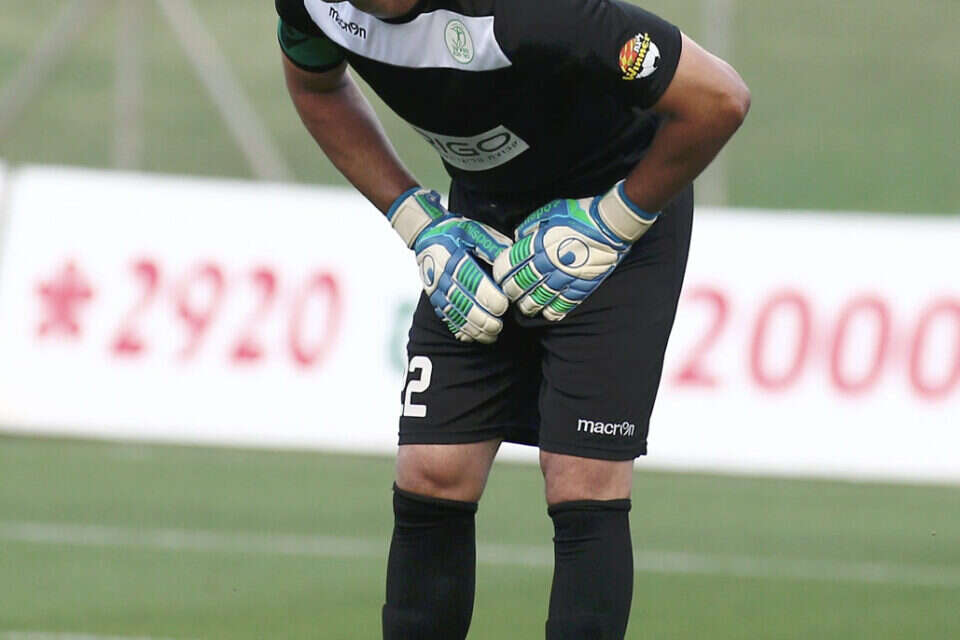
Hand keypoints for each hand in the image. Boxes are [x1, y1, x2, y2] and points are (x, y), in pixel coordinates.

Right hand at [387, 188, 511, 342]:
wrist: (426, 235)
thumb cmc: (457, 233)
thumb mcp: (475, 232)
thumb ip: (492, 247)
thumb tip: (510, 261)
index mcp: (453, 256)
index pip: (470, 279)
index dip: (486, 295)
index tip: (503, 306)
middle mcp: (441, 275)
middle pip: (461, 301)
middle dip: (481, 317)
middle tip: (498, 326)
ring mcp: (435, 289)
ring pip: (453, 313)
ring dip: (472, 328)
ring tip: (491, 335)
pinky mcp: (433, 298)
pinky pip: (445, 317)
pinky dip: (459, 329)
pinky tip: (472, 337)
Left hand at [492, 181, 657, 320]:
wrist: (611, 224)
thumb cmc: (580, 214)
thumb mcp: (551, 211)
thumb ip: (531, 225)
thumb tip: (517, 238)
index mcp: (539, 244)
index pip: (509, 265)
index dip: (501, 273)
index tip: (500, 276)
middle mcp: (549, 263)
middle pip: (520, 286)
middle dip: (511, 292)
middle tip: (510, 294)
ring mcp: (566, 277)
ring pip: (539, 299)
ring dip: (528, 306)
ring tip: (525, 307)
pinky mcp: (581, 286)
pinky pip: (563, 304)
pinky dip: (552, 311)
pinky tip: (547, 312)